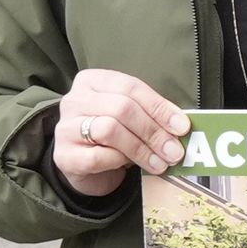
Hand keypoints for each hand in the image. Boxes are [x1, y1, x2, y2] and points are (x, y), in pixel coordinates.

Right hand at [49, 68, 189, 196]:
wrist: (82, 166)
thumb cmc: (111, 137)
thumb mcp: (130, 119)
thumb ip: (151, 116)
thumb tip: (181, 127)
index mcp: (92, 81)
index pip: (130, 87)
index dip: (159, 107)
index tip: (182, 127)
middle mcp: (75, 99)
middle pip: (122, 108)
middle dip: (153, 131)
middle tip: (174, 151)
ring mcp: (65, 127)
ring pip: (110, 130)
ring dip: (141, 149)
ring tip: (160, 163)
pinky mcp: (64, 155)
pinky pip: (98, 156)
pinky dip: (119, 161)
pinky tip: (129, 167)